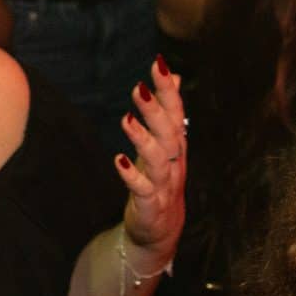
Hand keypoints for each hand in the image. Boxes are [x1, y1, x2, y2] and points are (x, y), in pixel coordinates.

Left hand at [115, 58, 185, 265]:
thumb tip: (174, 76)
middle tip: (139, 87)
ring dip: (143, 139)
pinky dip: (132, 176)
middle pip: (169, 133)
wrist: (161, 232)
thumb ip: (168, 111)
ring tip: (126, 120)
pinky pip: (142, 190)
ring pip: (158, 159)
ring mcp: (164, 185)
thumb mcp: (165, 145)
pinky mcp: (150, 206)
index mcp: (176, 147)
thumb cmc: (161, 182)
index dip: (168, 89)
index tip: (158, 63)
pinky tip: (119, 160)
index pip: (176, 112)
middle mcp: (173, 163)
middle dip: (156, 109)